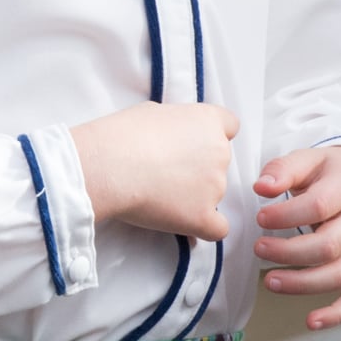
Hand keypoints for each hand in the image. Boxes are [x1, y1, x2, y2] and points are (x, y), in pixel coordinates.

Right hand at [72, 101, 237, 240]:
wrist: (111, 164)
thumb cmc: (124, 134)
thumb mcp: (154, 112)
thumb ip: (176, 124)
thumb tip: (174, 138)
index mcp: (208, 121)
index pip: (229, 126)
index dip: (212, 135)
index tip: (194, 143)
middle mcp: (219, 152)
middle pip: (220, 161)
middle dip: (199, 166)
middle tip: (168, 170)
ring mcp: (215, 186)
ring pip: (215, 193)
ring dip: (195, 195)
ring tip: (160, 193)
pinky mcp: (204, 217)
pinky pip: (218, 228)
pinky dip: (204, 226)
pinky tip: (185, 222)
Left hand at [254, 146, 340, 329]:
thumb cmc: (333, 172)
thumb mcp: (310, 159)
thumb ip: (284, 170)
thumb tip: (260, 187)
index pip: (319, 206)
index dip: (287, 215)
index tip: (260, 217)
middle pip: (329, 246)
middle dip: (289, 252)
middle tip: (258, 248)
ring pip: (340, 275)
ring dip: (303, 284)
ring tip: (270, 281)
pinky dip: (336, 314)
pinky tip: (310, 321)